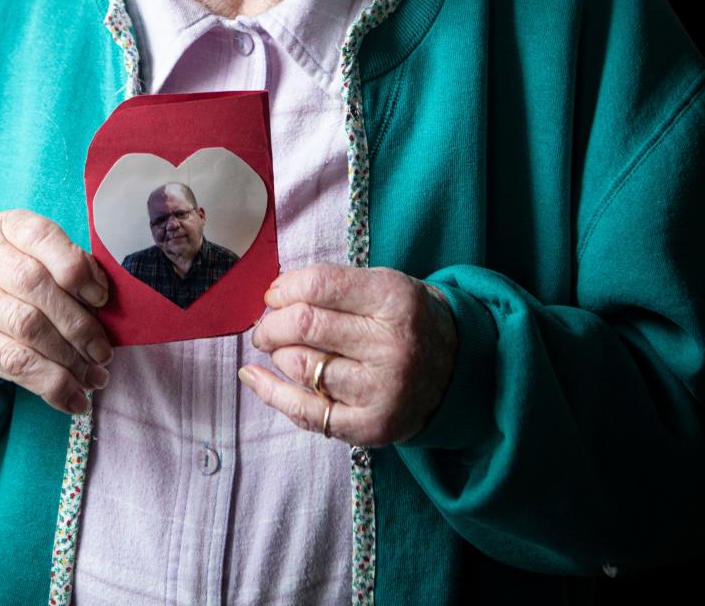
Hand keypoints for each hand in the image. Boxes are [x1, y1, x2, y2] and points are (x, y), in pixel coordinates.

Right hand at [0, 209, 112, 414]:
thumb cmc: (20, 287)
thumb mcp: (45, 266)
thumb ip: (73, 273)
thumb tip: (104, 298)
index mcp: (7, 227)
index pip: (42, 236)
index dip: (76, 267)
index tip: (102, 298)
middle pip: (33, 284)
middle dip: (77, 322)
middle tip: (103, 352)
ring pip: (25, 326)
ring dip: (68, 359)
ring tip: (94, 377)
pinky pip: (12, 363)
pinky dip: (50, 384)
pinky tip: (72, 397)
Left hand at [240, 263, 456, 445]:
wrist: (456, 370)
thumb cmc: (405, 320)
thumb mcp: (384, 285)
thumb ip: (333, 285)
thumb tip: (272, 297)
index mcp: (395, 299)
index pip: (320, 285)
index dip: (284, 288)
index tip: (273, 294)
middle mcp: (392, 345)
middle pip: (305, 326)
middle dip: (271, 323)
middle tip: (266, 325)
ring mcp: (382, 390)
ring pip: (302, 367)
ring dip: (278, 355)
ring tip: (282, 349)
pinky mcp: (370, 426)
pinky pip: (306, 412)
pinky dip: (271, 393)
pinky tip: (254, 377)